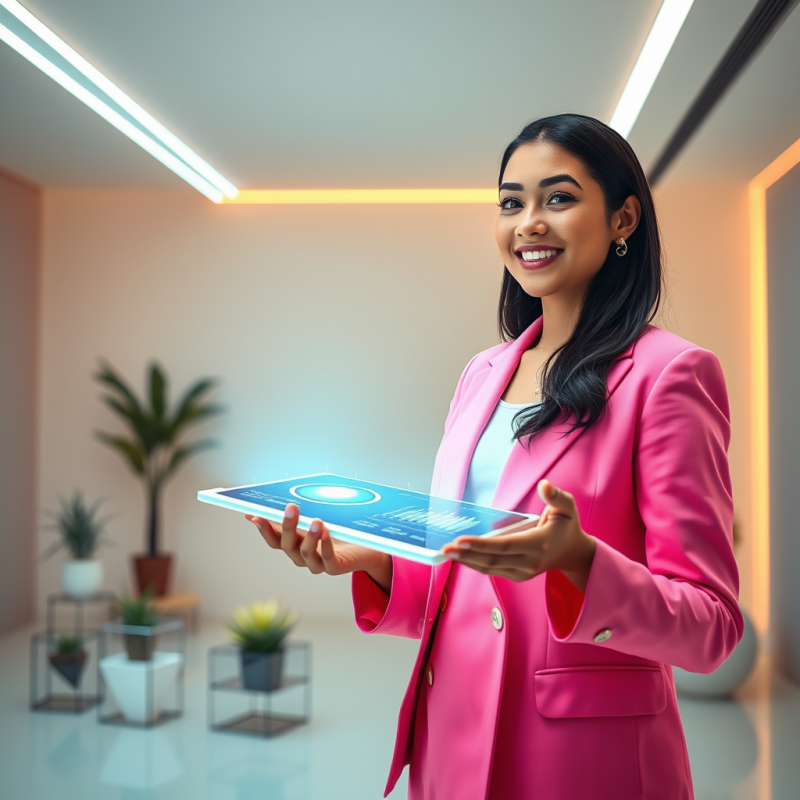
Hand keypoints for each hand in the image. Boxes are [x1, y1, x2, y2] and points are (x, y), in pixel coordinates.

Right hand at [246, 503, 392, 591]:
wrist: (367, 547)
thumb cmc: (339, 531)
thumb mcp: (316, 519)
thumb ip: (298, 514)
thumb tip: (277, 501)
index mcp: (294, 544)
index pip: (273, 540)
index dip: (264, 529)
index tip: (255, 515)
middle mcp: (302, 557)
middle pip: (287, 545)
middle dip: (288, 526)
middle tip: (291, 507)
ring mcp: (318, 564)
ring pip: (306, 554)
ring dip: (309, 537)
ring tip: (315, 521)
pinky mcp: (335, 568)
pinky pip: (327, 560)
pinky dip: (325, 546)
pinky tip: (326, 533)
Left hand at [441, 479, 595, 590]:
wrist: (573, 553)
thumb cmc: (567, 526)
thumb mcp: (567, 507)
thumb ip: (556, 496)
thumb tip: (544, 485)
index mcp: (539, 544)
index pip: (505, 545)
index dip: (481, 544)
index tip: (461, 540)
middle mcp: (530, 562)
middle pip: (492, 559)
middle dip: (466, 554)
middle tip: (445, 547)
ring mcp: (523, 572)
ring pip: (489, 568)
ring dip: (466, 561)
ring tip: (446, 552)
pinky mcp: (518, 576)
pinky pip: (492, 570)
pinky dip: (475, 564)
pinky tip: (461, 556)